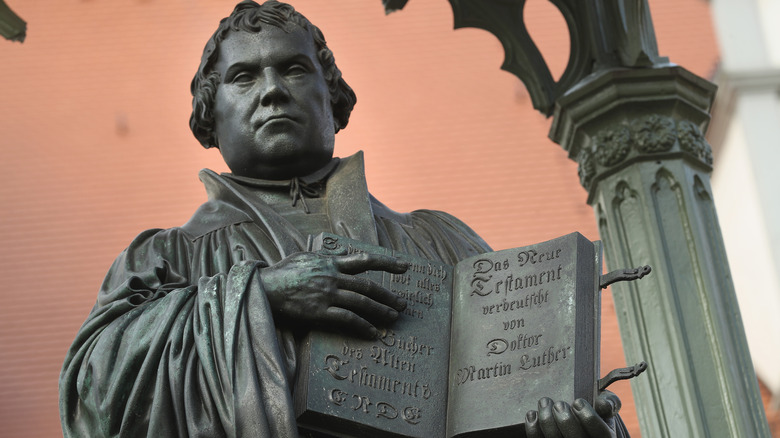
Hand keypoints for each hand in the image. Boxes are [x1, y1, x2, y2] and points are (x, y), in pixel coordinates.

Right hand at [257, 251, 407, 337]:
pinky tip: (372, 333)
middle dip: (388, 296)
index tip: (405, 266)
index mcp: (330, 262)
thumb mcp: (306, 257)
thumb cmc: (283, 272)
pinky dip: (362, 326)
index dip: (387, 262)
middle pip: (367, 286)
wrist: (265, 287)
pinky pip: (347, 319)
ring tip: (392, 318)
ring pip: (361, 302)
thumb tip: (338, 257)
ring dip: (380, 311)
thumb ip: (325, 259)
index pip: (364, 260)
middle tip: (402, 304)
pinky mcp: (319, 311)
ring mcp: (327, 294)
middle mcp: (332, 277)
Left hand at [524, 391, 620, 437]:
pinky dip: (533, 428)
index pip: (600, 433)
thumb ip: (610, 402)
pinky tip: (532, 414)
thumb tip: (603, 404)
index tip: (578, 402)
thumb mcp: (606, 407)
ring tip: (544, 402)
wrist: (579, 423)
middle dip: (565, 419)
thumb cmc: (594, 412)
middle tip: (559, 404)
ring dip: (547, 420)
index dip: (588, 417)